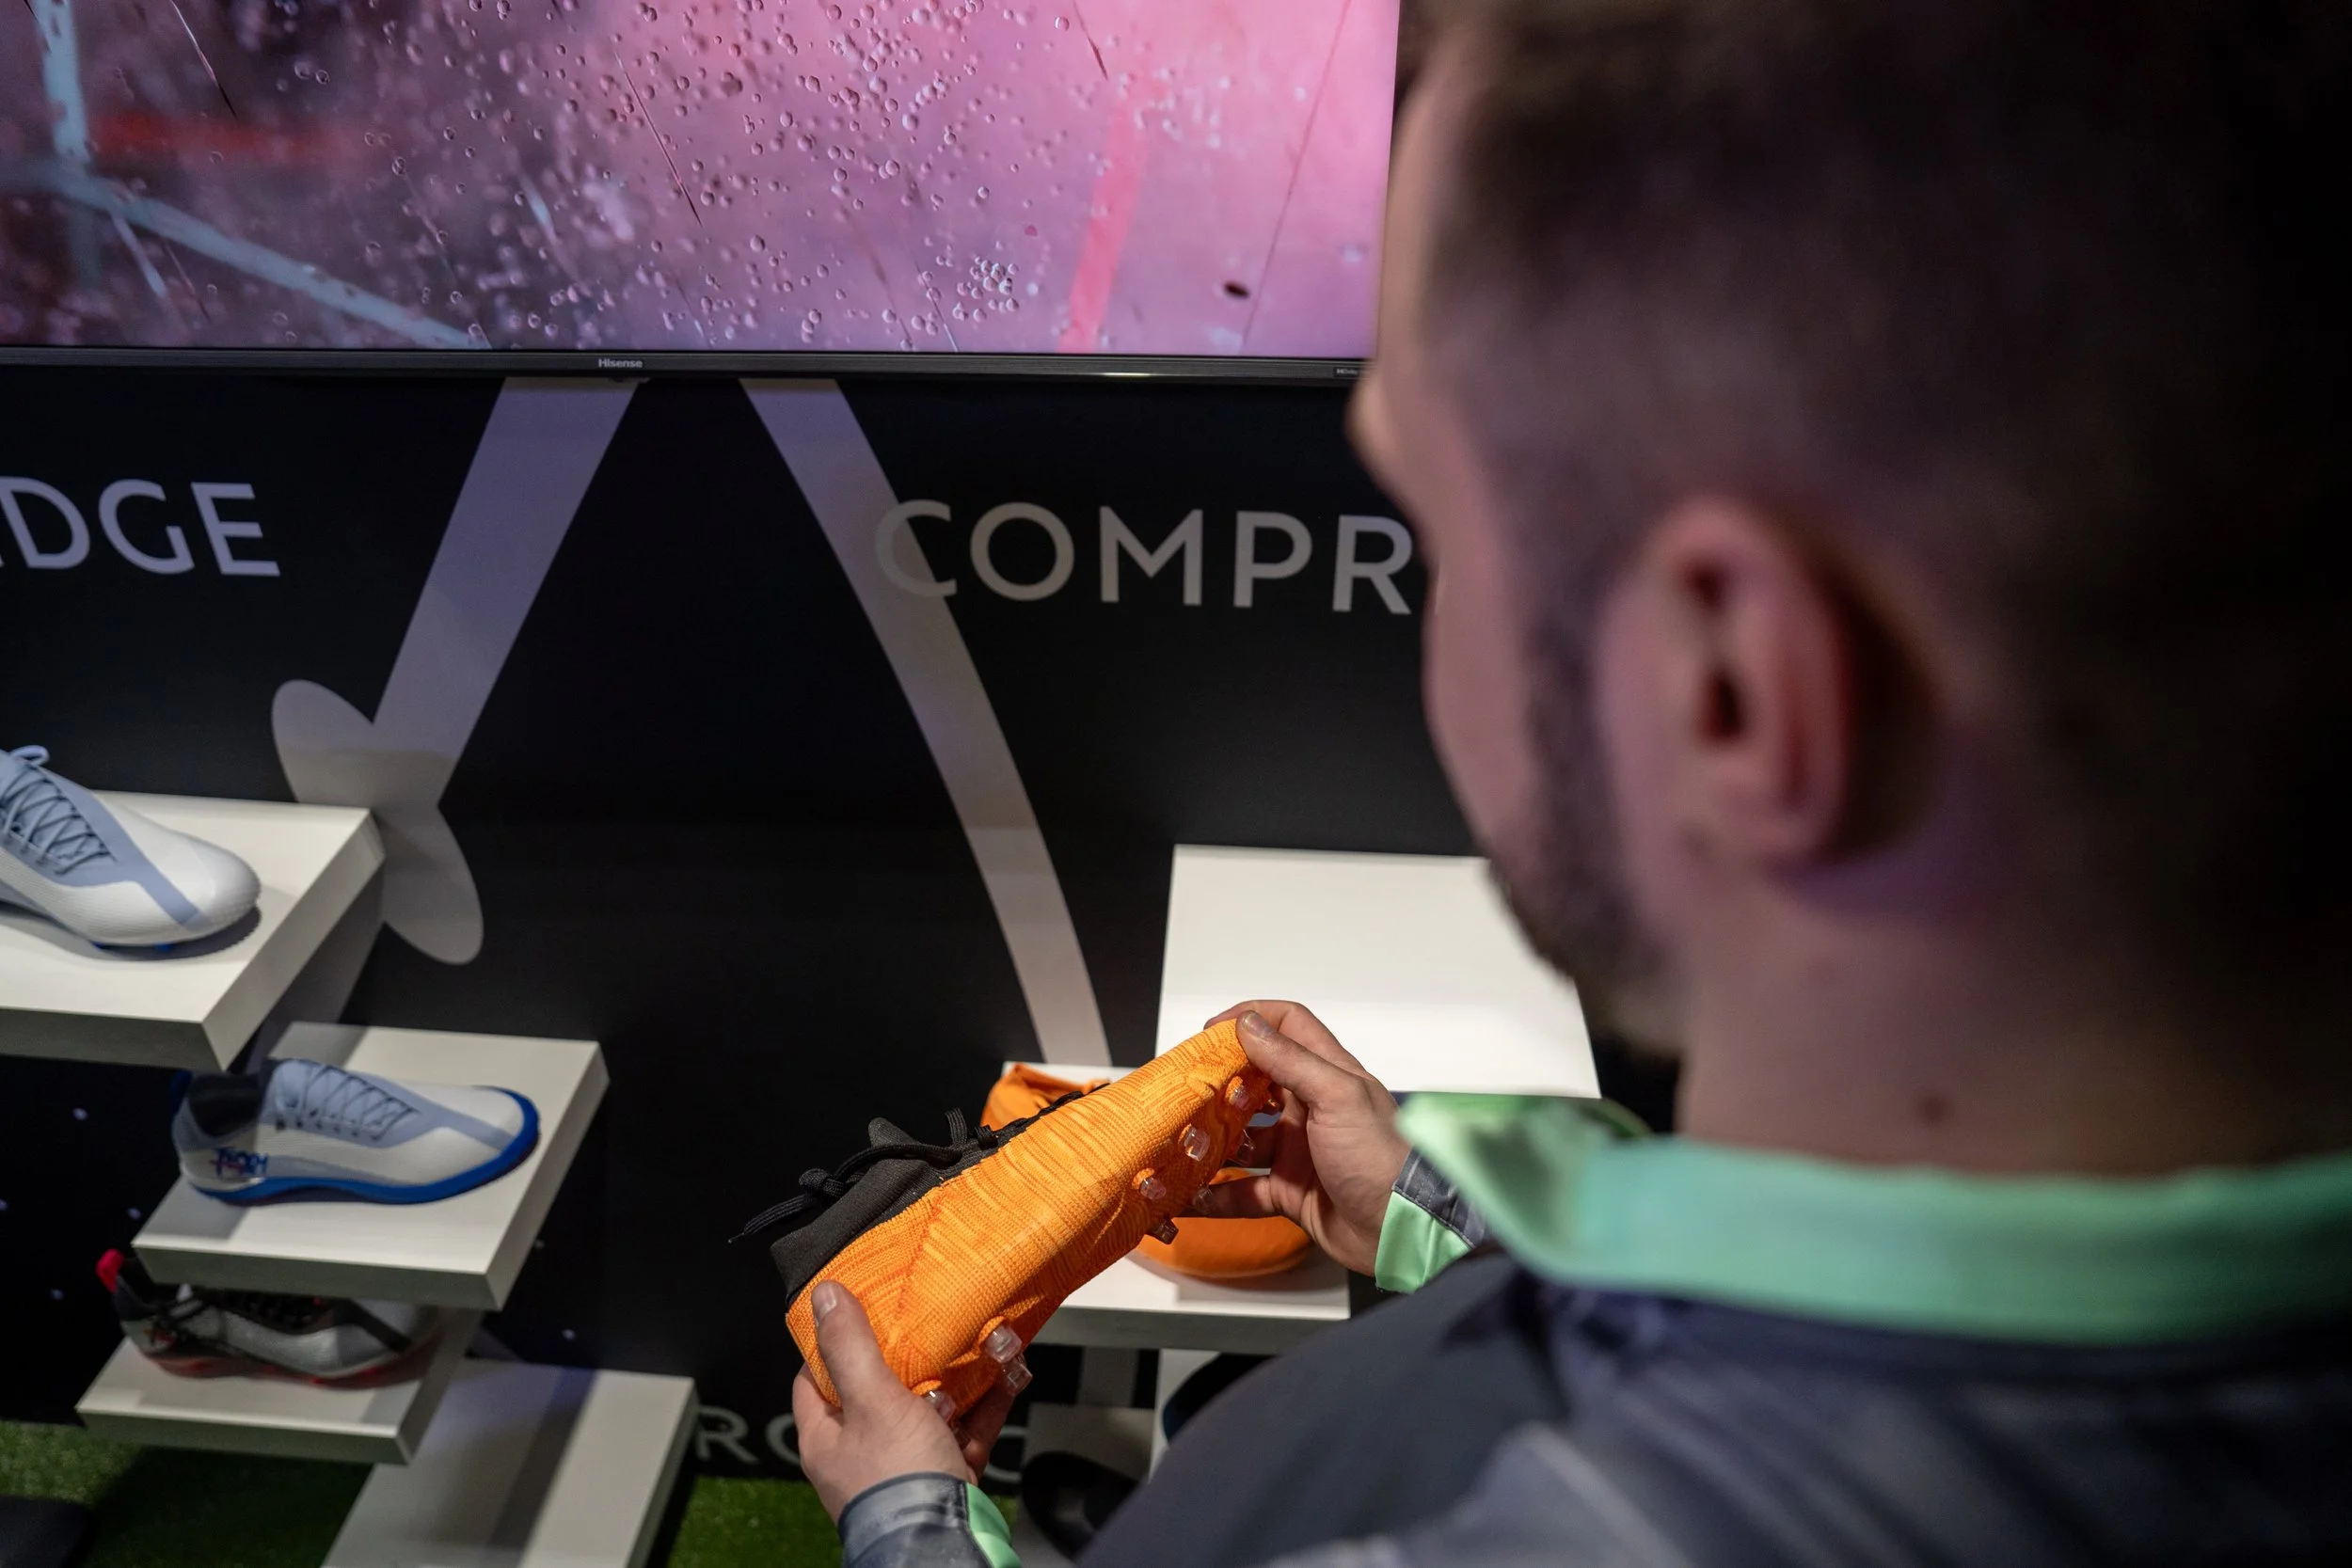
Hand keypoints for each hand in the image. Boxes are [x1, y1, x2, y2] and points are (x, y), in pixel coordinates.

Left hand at [791, 1281, 1018, 1520]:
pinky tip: (1010, 1374)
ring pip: (932, 1408)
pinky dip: (987, 1404)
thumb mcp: (872, 1400)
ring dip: (959, 1376)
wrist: (944, 1545)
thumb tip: (822, 1295)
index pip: (816, 1379)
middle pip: (881, 1390)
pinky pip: (967, 1431)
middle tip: (933, 1319)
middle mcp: (863, 1454)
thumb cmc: (897, 1478)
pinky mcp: (947, 1476)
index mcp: (828, 1438)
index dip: (833, 1342)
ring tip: (984, 1339)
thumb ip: (850, 1347)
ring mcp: (907, 1467)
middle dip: (912, 1354)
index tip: (861, 1309)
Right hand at [1188, 1002, 1407, 1274]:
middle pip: (1256, 1082)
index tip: (1212, 1033)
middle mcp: (1311, 1109)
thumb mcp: (1338, 1097)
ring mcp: (1299, 1152)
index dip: (1251, 1021)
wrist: (1404, 1231)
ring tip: (1185, 1145)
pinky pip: (1245, 1191)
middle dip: (1220, 1085)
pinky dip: (1219, 1194)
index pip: (1288, 1027)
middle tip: (1189, 1092)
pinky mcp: (1291, 1193)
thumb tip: (1248, 1024)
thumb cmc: (1383, 1158)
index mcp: (1329, 1075)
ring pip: (1244, 1139)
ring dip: (1213, 1142)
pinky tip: (1194, 1195)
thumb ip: (1291, 1061)